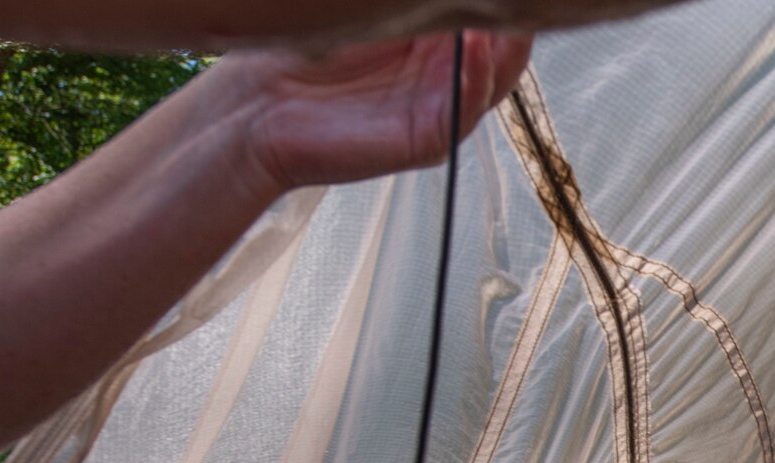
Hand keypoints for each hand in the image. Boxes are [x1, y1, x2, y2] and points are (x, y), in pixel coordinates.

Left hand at [212, 30, 534, 195]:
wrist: (261, 107)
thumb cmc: (302, 51)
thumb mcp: (362, 6)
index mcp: (433, 35)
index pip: (485, 10)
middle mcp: (445, 70)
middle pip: (504, 42)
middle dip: (513, 14)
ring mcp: (442, 105)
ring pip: (497, 76)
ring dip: (506, 43)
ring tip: (504, 11)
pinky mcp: (429, 137)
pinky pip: (466, 108)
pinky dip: (477, 77)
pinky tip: (475, 45)